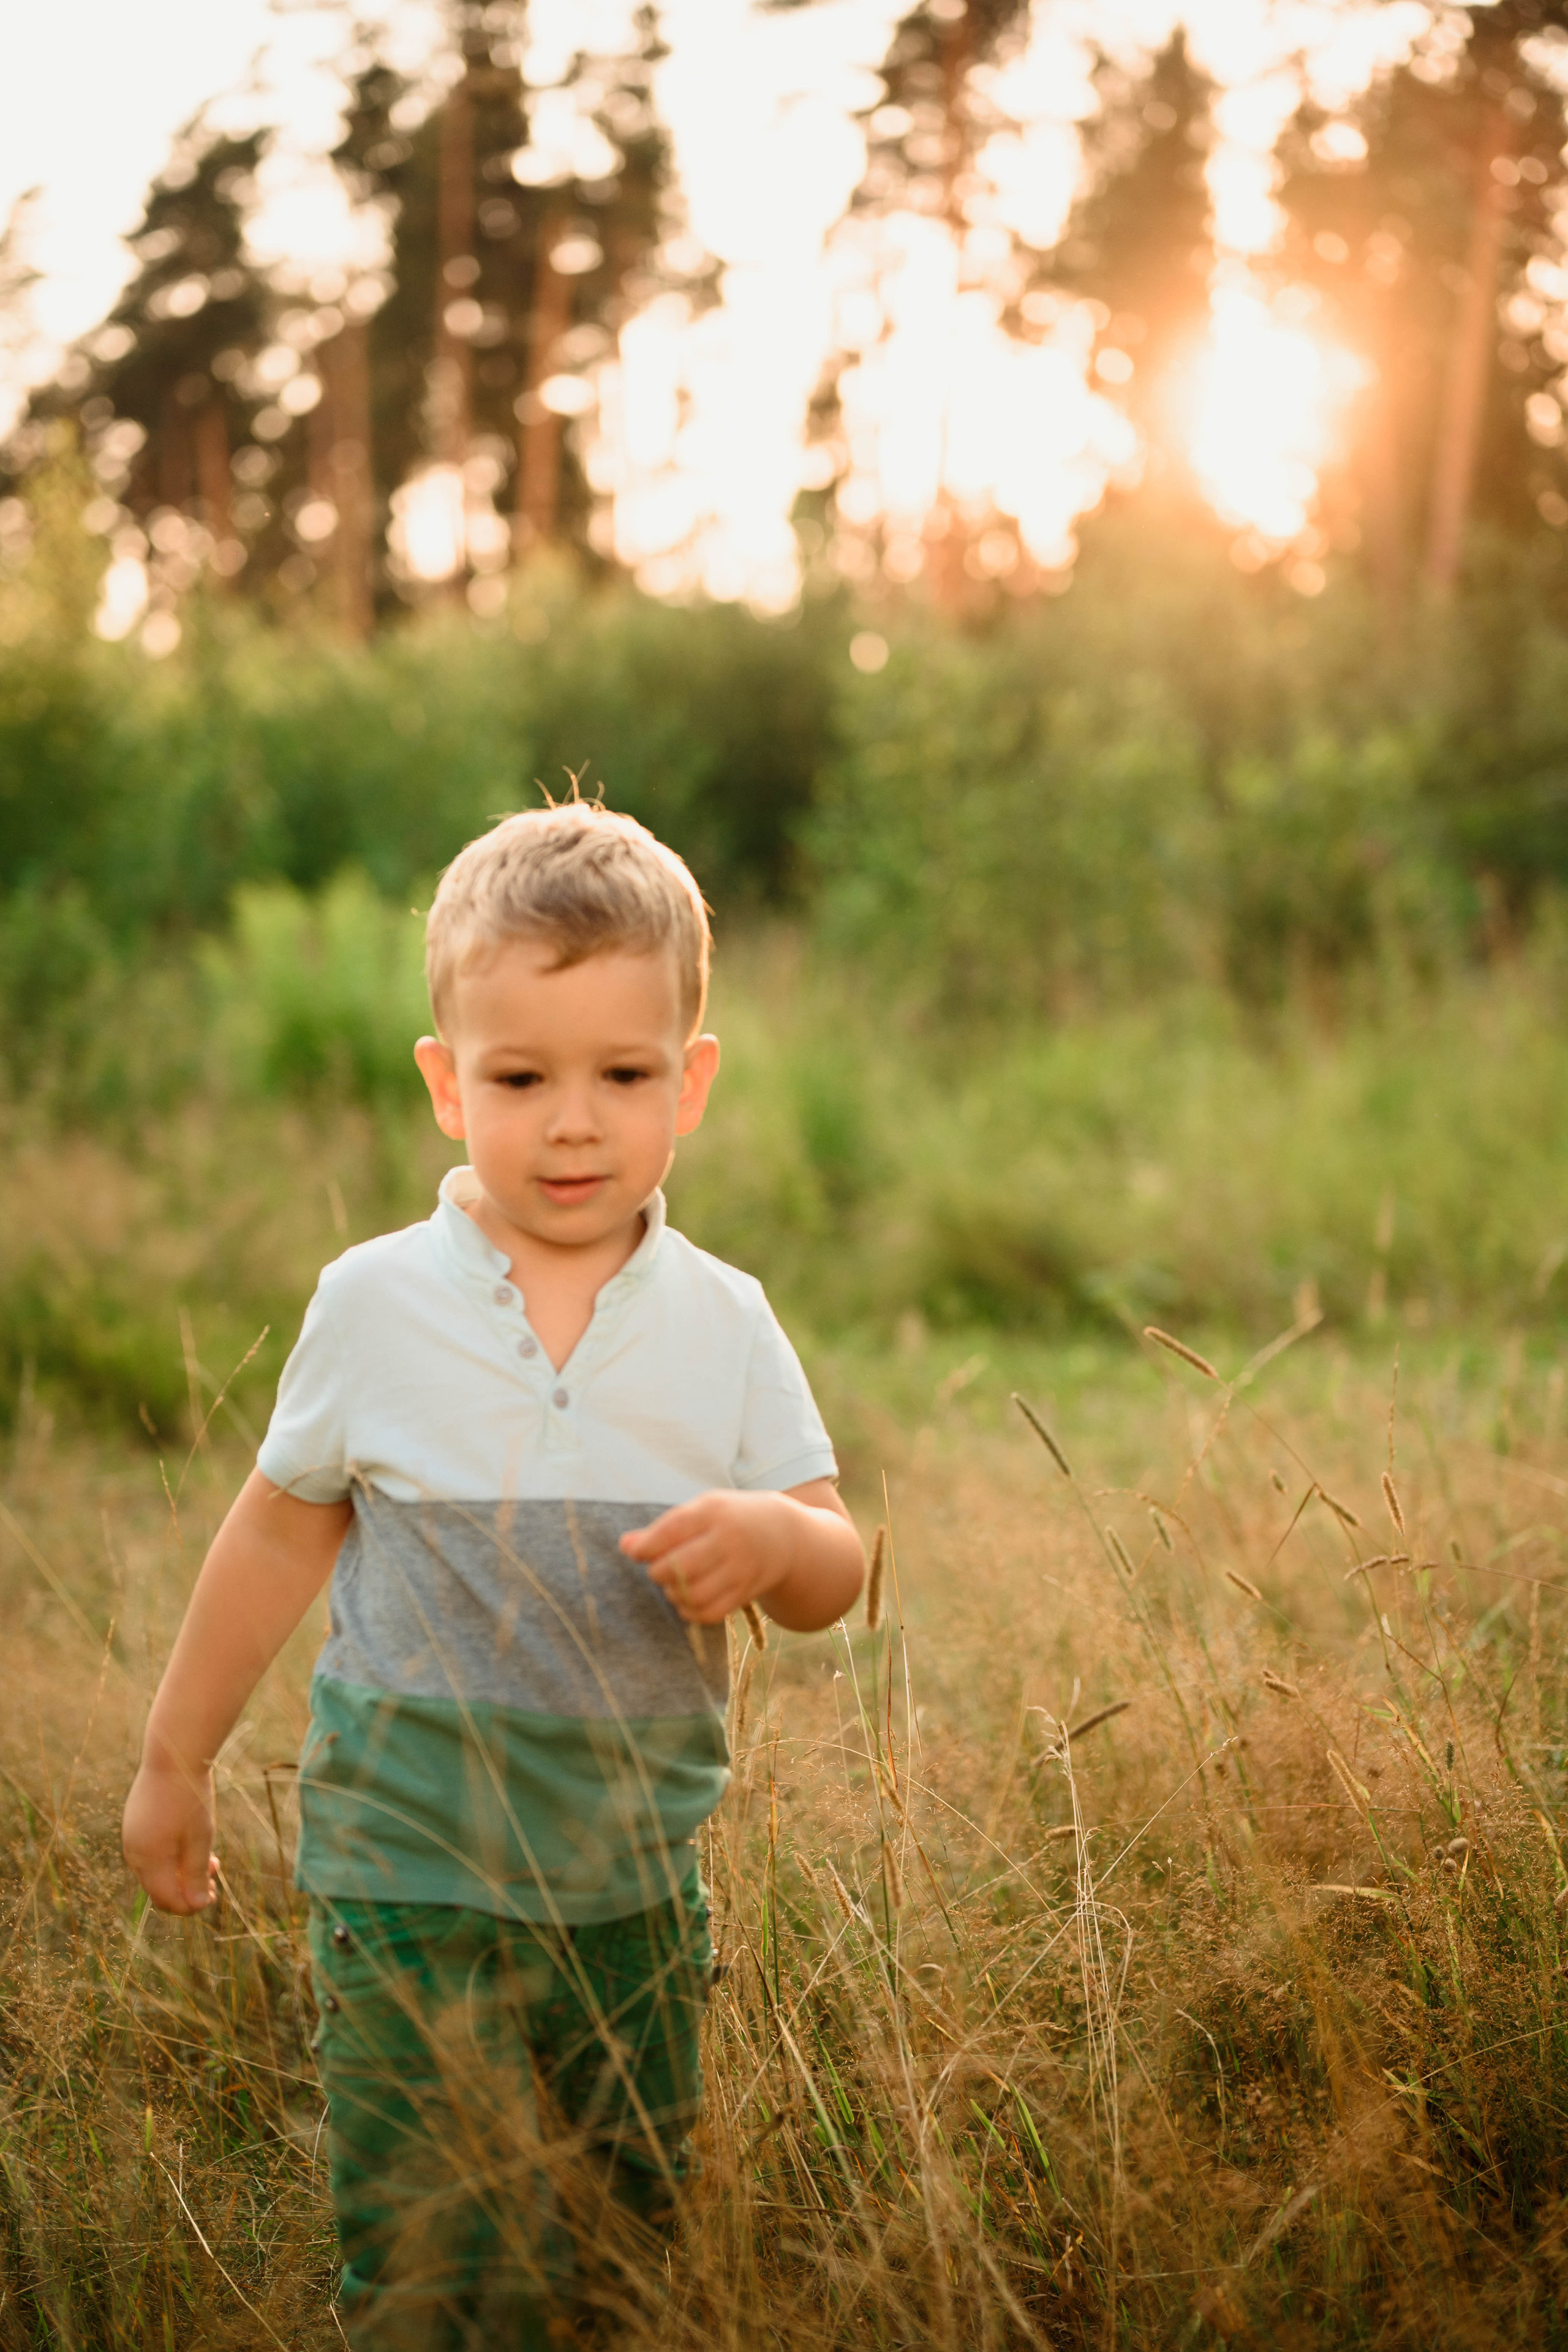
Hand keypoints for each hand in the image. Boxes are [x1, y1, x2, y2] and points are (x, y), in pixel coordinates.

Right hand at [122, 1760, 218, 1914]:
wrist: (173, 1755)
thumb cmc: (189, 1798)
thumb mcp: (200, 1839)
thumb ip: (196, 1874)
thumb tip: (196, 1906)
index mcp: (148, 1860)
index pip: (166, 1899)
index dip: (190, 1905)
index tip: (213, 1896)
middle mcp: (133, 1852)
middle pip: (159, 1887)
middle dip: (187, 1888)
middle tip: (215, 1878)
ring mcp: (131, 1836)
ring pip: (156, 1869)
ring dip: (181, 1871)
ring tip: (211, 1861)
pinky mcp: (135, 1823)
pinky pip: (151, 1851)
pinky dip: (171, 1855)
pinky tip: (192, 1843)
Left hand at [621, 1489, 806, 1624]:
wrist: (783, 1536)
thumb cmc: (729, 1520)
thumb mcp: (701, 1512)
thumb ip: (663, 1529)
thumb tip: (625, 1546)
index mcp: (714, 1511)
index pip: (672, 1530)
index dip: (646, 1546)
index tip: (635, 1553)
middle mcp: (729, 1540)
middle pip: (680, 1567)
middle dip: (658, 1572)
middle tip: (658, 1569)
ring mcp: (741, 1569)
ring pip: (692, 1594)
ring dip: (673, 1593)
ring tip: (673, 1584)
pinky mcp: (746, 1593)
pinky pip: (709, 1613)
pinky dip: (689, 1611)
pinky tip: (687, 1600)